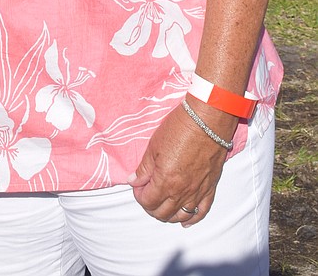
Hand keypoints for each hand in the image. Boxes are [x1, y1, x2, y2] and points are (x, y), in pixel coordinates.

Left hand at [129, 104, 230, 224]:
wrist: (207, 121)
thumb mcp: (154, 146)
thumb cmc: (179, 129)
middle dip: (151, 206)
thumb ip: (144, 168)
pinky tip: (184, 221)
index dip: (139, 196)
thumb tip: (133, 181)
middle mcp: (182, 192)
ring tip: (161, 205)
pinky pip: (201, 212)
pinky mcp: (210, 188)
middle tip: (147, 194)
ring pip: (180, 216)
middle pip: (163, 213)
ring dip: (168, 215)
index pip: (148, 201)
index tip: (137, 186)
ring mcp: (197, 192)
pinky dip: (192, 219)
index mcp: (165, 181)